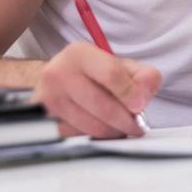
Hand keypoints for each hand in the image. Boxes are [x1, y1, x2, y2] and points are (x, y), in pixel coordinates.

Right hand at [32, 42, 160, 139]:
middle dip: (126, 120)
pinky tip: (102, 128)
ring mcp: (50, 99)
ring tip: (121, 126)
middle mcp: (59, 74)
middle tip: (137, 125)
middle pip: (103, 106)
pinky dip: (97, 137)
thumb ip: (143, 76)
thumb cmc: (93, 73)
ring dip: (114, 131)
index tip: (141, 106)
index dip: (130, 93)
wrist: (56, 80)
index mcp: (80, 54)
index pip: (111, 74)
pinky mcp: (47, 121)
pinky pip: (80, 137)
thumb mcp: (120, 65)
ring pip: (92, 126)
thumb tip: (144, 97)